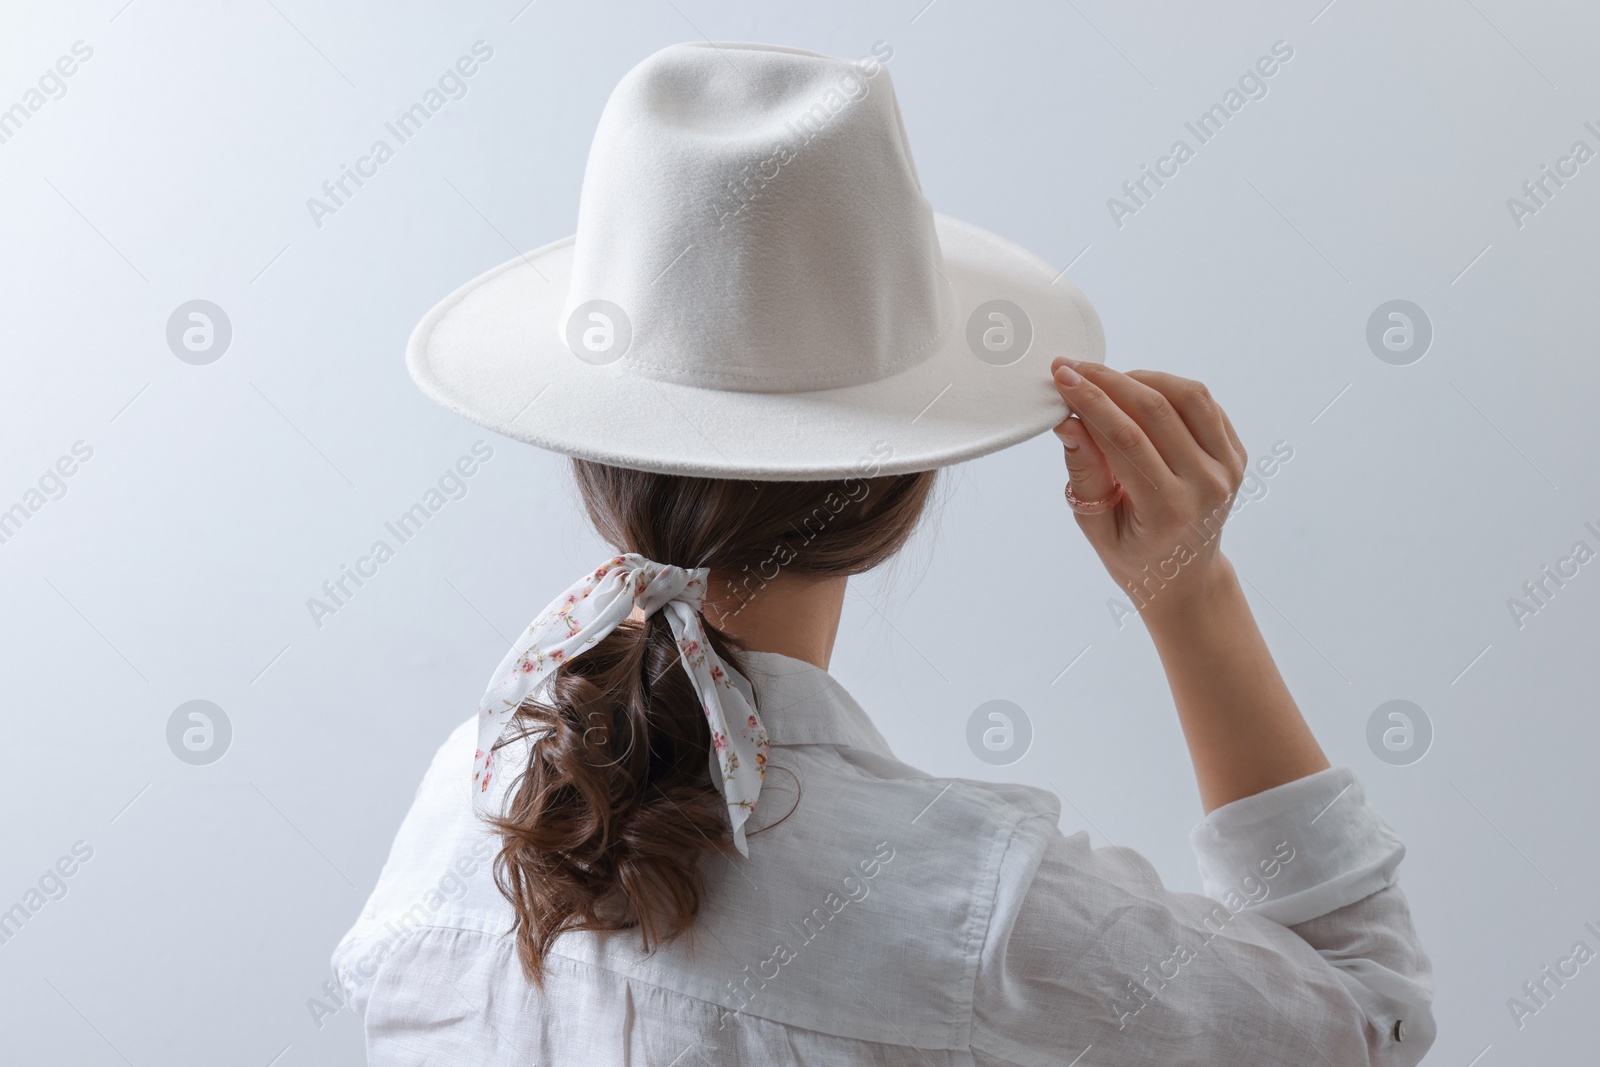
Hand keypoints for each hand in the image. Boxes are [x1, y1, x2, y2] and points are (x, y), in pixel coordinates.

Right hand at [1049, 356, 1247, 619]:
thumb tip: (1069, 423)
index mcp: (1167, 512)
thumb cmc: (1134, 555)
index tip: (1063, 378)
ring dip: (1142, 377)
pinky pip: (1205, 404)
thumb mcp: (1096, 526)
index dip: (1090, 402)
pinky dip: (1169, 388)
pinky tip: (1139, 393)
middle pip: (1156, 411)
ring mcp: (1228, 468)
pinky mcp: (1236, 455)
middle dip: (1109, 381)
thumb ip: (1084, 474)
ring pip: (1188, 396)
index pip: (1126, 440)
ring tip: (1108, 381)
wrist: (1186, 578)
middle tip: (1075, 369)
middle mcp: (1205, 486)